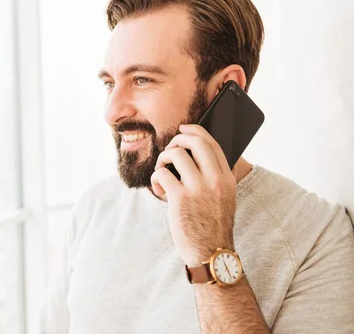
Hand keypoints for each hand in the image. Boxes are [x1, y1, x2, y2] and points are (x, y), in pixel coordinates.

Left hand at [150, 124, 236, 265]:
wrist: (211, 254)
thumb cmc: (213, 226)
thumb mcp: (226, 198)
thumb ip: (219, 176)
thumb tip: (204, 155)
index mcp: (226, 178)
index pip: (212, 143)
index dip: (195, 131)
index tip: (183, 129)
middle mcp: (215, 180)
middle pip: (194, 142)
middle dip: (177, 139)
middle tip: (169, 149)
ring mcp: (198, 188)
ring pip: (176, 154)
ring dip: (163, 159)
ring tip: (162, 171)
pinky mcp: (180, 198)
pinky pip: (162, 173)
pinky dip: (156, 177)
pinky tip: (159, 188)